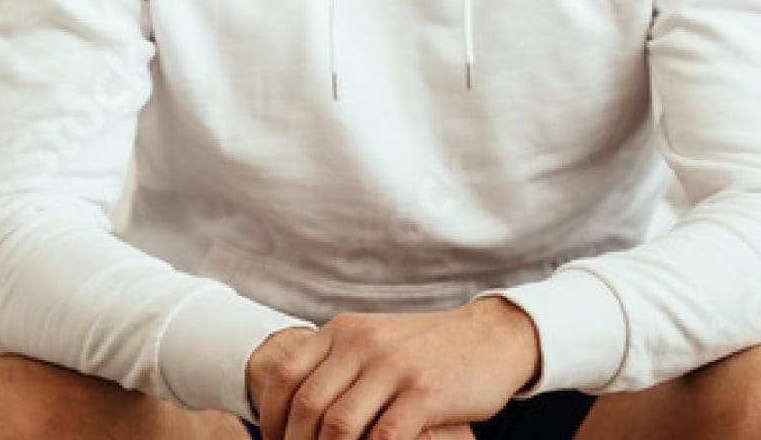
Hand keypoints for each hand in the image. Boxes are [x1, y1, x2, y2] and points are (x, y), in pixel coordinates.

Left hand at [246, 297, 536, 439]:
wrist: (490, 338)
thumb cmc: (427, 349)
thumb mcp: (375, 340)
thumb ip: (337, 363)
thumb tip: (294, 404)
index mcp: (342, 331)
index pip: (285, 374)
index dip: (270, 416)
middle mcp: (362, 343)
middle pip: (307, 405)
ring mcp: (393, 367)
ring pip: (339, 424)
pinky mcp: (424, 393)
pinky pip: (383, 437)